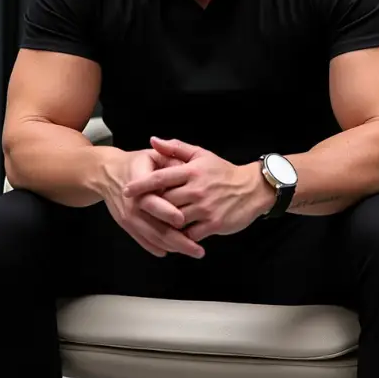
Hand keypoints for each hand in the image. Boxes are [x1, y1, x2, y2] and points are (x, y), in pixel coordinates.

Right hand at [102, 149, 204, 258]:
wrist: (107, 174)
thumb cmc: (137, 163)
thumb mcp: (153, 155)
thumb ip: (171, 160)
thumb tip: (189, 170)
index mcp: (139, 184)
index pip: (151, 201)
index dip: (166, 211)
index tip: (182, 220)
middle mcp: (132, 204)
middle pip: (154, 226)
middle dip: (177, 239)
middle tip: (198, 249)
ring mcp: (129, 217)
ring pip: (152, 237)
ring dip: (173, 247)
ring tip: (194, 251)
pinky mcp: (127, 225)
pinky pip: (143, 241)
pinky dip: (158, 248)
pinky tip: (174, 250)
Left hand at [124, 137, 272, 241]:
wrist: (252, 189)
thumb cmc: (223, 171)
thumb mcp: (201, 155)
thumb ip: (175, 148)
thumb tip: (152, 141)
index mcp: (191, 171)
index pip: (160, 177)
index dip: (140, 185)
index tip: (125, 190)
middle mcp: (197, 189)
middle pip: (164, 201)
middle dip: (151, 207)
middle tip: (137, 211)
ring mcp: (205, 208)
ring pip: (175, 219)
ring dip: (163, 223)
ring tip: (151, 225)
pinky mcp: (214, 224)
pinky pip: (190, 234)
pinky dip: (180, 236)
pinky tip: (174, 236)